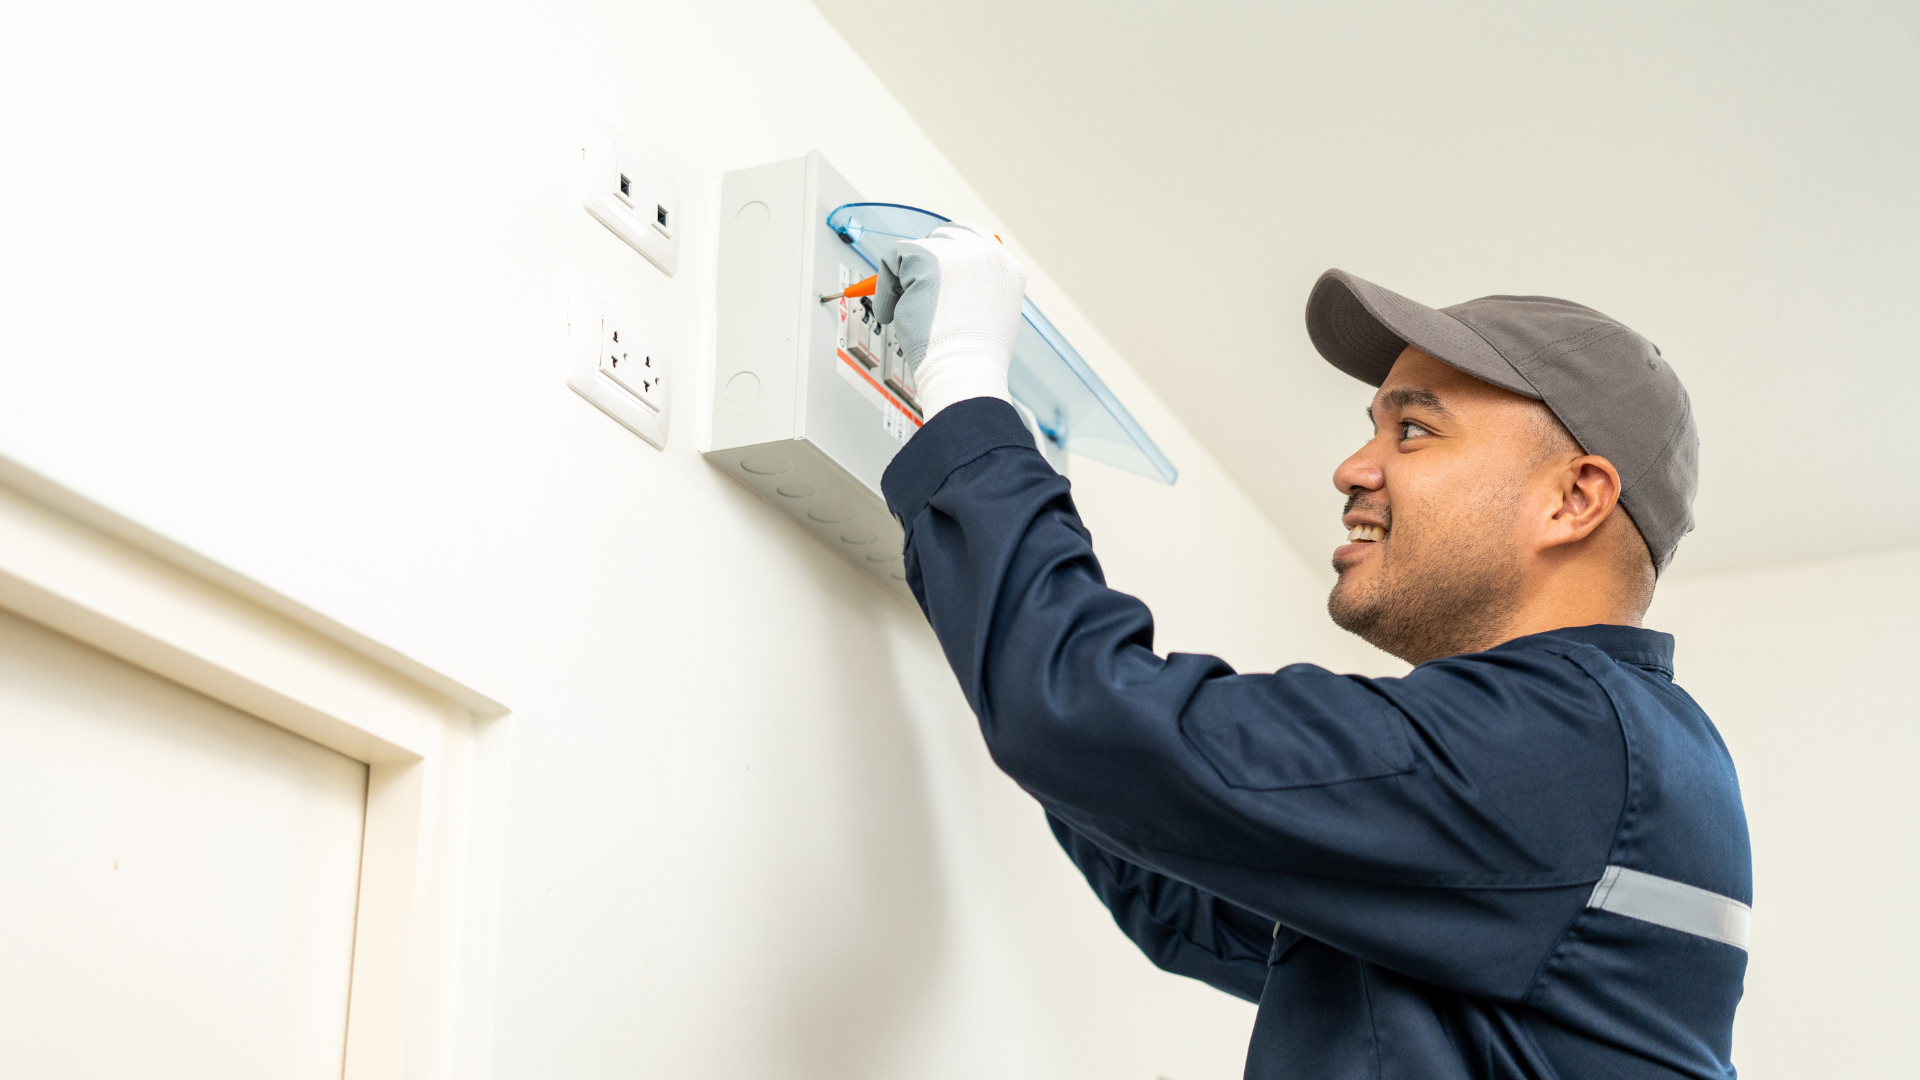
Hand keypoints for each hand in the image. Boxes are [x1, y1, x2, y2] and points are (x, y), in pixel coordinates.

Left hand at [874, 222, 1027, 418]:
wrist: (965, 372)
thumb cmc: (973, 358)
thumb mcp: (989, 317)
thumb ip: (974, 291)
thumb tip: (942, 281)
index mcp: (1007, 267)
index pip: (973, 239)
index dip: (945, 253)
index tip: (925, 274)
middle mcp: (987, 253)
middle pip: (942, 237)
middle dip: (921, 263)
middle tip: (907, 292)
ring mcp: (958, 253)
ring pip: (916, 251)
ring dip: (904, 282)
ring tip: (903, 315)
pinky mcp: (927, 258)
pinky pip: (892, 260)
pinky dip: (885, 288)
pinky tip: (893, 316)